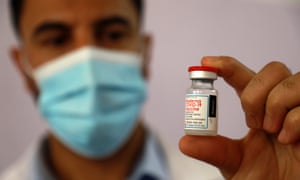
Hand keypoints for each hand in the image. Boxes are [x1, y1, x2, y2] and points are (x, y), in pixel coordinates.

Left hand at [179, 56, 299, 179]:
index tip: (206, 62)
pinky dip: (293, 122)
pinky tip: (289, 140)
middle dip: (255, 94)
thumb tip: (185, 142)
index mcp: (258, 109)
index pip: (243, 77)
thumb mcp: (234, 163)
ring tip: (273, 132)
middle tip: (253, 123)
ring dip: (275, 106)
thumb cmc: (267, 178)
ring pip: (290, 81)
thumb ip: (213, 150)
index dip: (226, 66)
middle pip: (272, 70)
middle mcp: (280, 104)